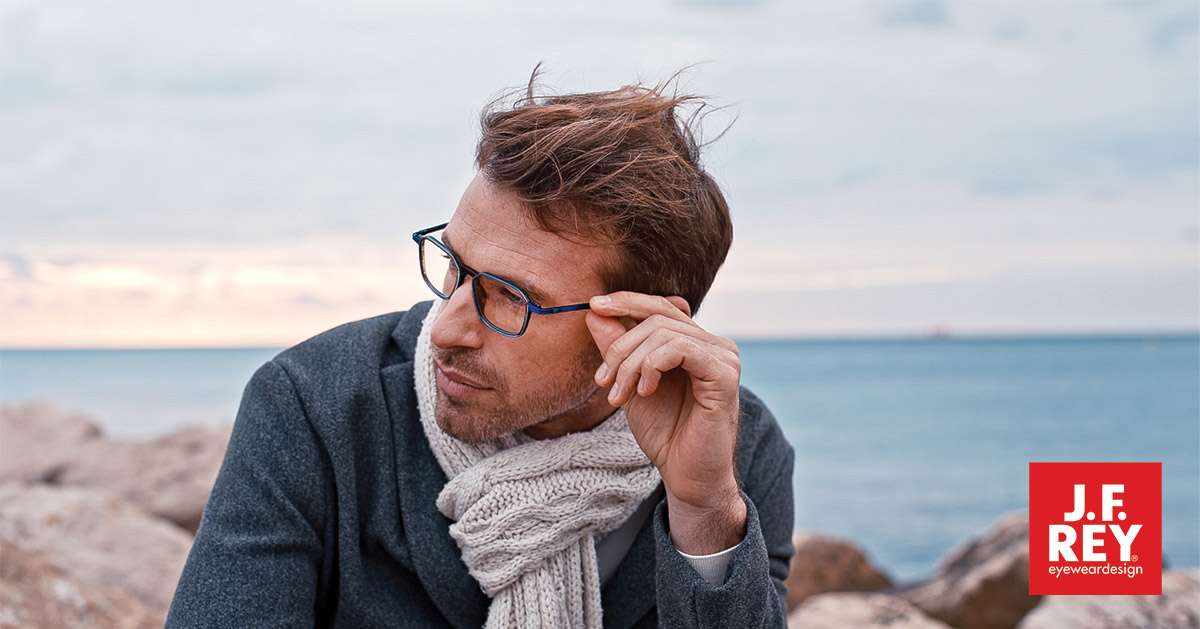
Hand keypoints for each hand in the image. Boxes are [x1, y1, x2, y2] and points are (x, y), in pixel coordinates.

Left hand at [586, 291, 746, 553]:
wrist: (687, 476)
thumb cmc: (665, 434)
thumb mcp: (631, 385)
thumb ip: (618, 350)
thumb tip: (594, 312)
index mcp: (696, 343)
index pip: (660, 307)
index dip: (627, 301)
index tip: (594, 305)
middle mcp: (714, 344)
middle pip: (658, 318)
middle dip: (621, 347)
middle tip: (603, 381)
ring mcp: (723, 358)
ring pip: (664, 333)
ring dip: (631, 363)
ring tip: (620, 395)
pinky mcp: (724, 375)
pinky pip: (682, 349)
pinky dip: (653, 366)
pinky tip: (644, 391)